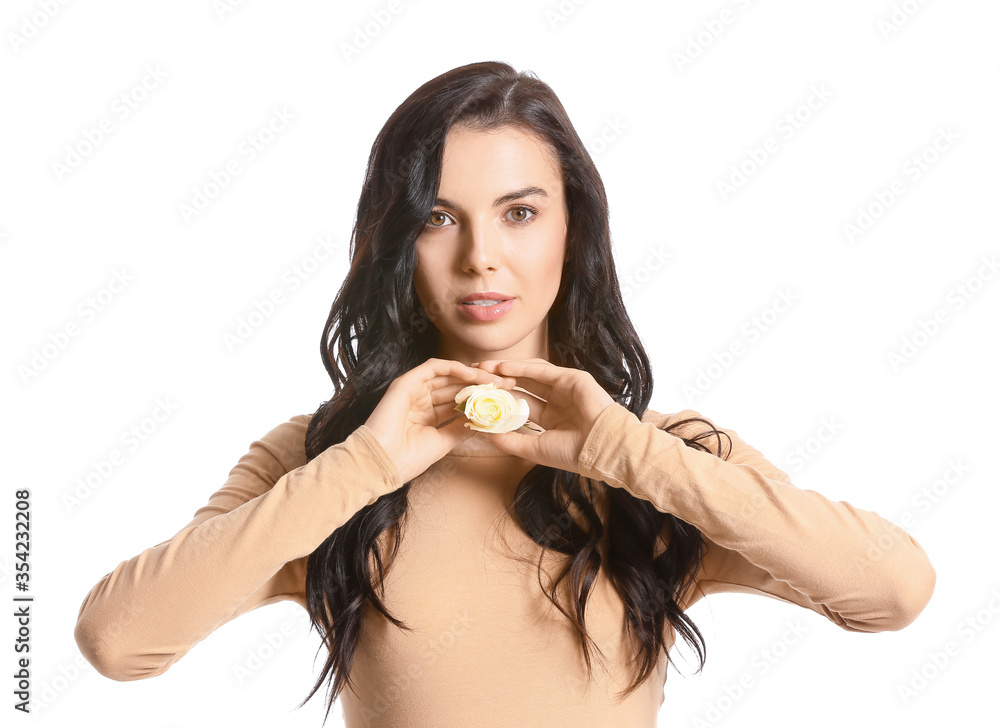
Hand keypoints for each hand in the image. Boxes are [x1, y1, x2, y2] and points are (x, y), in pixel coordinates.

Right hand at [364, 358, 516, 484]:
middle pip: (457, 386)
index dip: (481, 399)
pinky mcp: (407, 381)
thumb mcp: (443, 442)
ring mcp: (414, 389)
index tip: (503, 399)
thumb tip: (483, 421)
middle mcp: (422, 400)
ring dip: (472, 375)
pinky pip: (434, 367)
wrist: (382, 463)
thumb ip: (461, 428)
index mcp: (428, 415)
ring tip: (494, 379)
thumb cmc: (407, 459)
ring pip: (448, 375)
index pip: (459, 401)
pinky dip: (454, 368)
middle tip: (507, 384)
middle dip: (482, 385)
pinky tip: (472, 373)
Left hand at [469, 358, 615, 473]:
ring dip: (505, 370)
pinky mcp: (571, 378)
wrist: (600, 448)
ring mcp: (563, 388)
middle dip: (496, 381)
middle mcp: (555, 401)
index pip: (518, 405)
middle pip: (520, 386)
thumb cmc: (571, 453)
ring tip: (483, 369)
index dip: (497, 400)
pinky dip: (521, 367)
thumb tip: (482, 434)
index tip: (475, 397)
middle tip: (472, 377)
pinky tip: (502, 367)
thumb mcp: (533, 448)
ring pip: (528, 374)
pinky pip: (541, 370)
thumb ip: (509, 440)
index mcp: (549, 418)